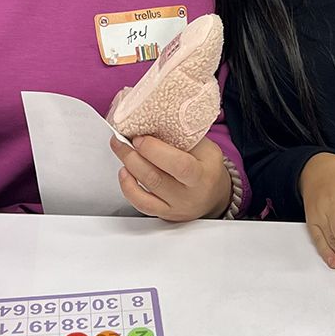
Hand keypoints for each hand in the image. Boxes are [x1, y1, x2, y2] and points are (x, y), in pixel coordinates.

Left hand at [110, 134, 231, 220]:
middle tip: (122, 139)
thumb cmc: (207, 168)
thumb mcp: (206, 148)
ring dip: (128, 168)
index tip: (140, 138)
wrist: (214, 196)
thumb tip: (155, 121)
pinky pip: (141, 205)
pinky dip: (128, 188)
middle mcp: (188, 195)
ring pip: (145, 193)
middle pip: (155, 179)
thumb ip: (184, 138)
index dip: (155, 151)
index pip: (179, 165)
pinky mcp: (163, 213)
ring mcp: (174, 207)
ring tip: (120, 149)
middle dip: (133, 156)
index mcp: (201, 175)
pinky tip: (124, 172)